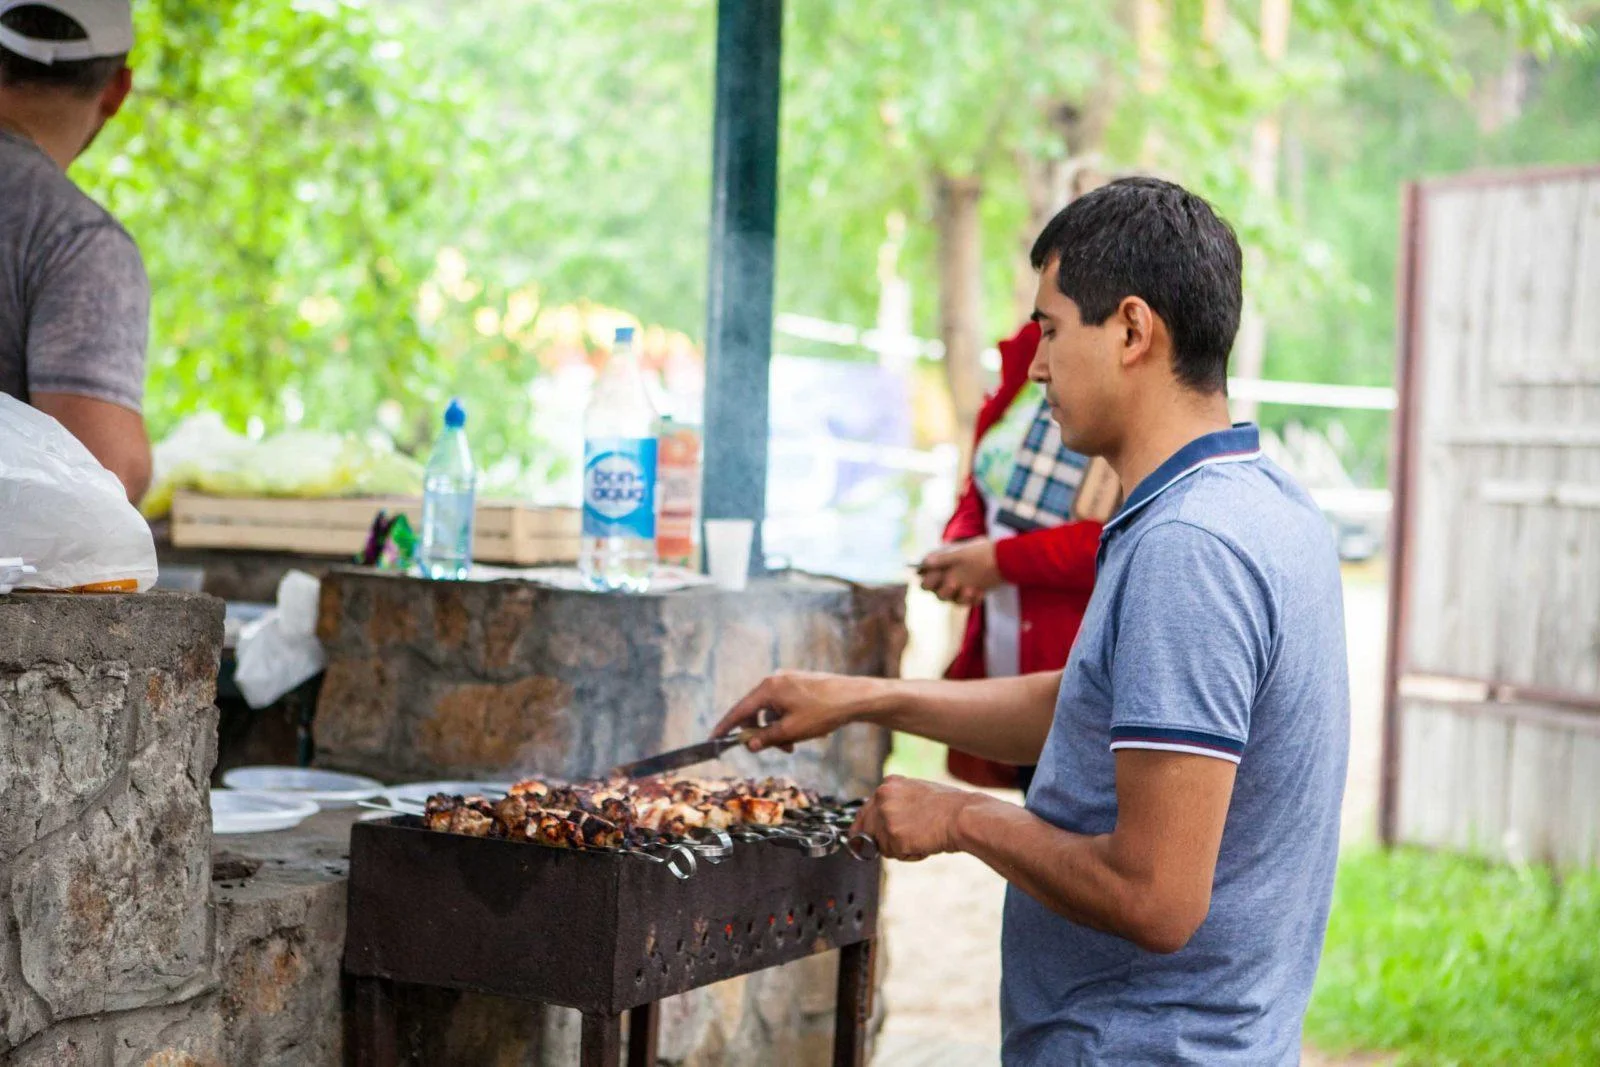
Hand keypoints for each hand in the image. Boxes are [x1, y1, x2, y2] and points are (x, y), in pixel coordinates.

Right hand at [713, 670, 888, 752]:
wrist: (854, 697)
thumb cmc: (822, 712)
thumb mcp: (791, 731)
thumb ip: (765, 738)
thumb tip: (748, 744)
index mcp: (768, 688)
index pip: (739, 710)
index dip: (725, 727)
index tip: (714, 739)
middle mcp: (775, 680)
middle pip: (756, 711)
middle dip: (763, 733)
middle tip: (780, 749)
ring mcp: (788, 681)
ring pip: (772, 711)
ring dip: (779, 729)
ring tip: (797, 742)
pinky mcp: (800, 684)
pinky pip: (784, 705)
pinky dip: (789, 721)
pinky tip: (807, 730)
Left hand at [851, 775, 977, 860]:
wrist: (963, 816)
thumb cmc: (949, 807)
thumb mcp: (917, 792)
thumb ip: (896, 802)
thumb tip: (882, 821)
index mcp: (888, 785)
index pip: (863, 811)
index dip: (865, 829)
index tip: (861, 840)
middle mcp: (882, 798)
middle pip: (866, 830)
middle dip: (882, 840)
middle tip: (906, 841)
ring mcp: (887, 817)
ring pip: (882, 845)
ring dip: (899, 848)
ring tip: (922, 838)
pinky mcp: (894, 837)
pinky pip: (895, 855)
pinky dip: (910, 855)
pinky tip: (925, 844)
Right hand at [918, 539, 1002, 604]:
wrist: (1002, 556)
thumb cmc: (978, 551)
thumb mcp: (960, 554)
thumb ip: (942, 558)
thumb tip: (925, 563)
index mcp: (940, 567)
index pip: (926, 580)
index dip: (929, 580)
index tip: (938, 575)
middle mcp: (946, 579)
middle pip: (937, 593)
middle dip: (945, 590)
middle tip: (953, 584)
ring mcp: (958, 588)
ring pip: (952, 600)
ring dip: (960, 597)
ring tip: (971, 589)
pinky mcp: (970, 595)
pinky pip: (968, 603)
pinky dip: (974, 599)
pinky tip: (981, 591)